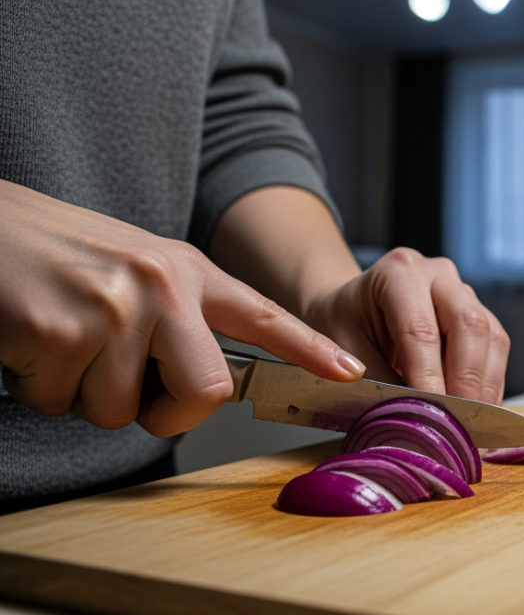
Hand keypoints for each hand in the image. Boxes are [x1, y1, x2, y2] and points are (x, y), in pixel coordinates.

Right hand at [0, 180, 365, 436]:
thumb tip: (206, 382)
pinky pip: (63, 404)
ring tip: (60, 339)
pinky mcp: (60, 334)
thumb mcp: (135, 267)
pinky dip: (39, 389)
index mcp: (185, 270)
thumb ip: (177, 315)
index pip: (260, 314)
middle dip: (168, 411)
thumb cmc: (55, 254)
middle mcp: (161, 286)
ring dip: (84, 394)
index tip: (349, 371)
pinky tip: (29, 341)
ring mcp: (113, 309)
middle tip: (127, 386)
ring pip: (121, 410)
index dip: (308, 348)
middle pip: (207, 391)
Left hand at [301, 249, 510, 404]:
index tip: (431, 415)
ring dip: (485, 386)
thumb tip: (409, 419)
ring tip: (472, 425)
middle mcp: (439, 275)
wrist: (353, 309)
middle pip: (469, 324)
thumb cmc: (344, 324)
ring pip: (492, 337)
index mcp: (398, 272)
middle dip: (467, 380)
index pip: (419, 329)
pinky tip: (478, 413)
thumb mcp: (337, 347)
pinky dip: (490, 385)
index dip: (428, 376)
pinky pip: (496, 349)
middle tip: (459, 423)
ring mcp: (464, 293)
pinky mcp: (481, 316)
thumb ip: (372, 381)